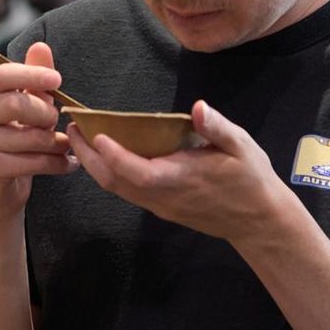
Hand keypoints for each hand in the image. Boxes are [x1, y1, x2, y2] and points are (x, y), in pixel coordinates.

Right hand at [0, 40, 75, 220]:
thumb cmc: (13, 144)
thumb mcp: (25, 109)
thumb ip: (34, 80)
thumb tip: (41, 46)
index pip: (4, 74)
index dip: (32, 74)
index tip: (58, 80)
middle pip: (17, 104)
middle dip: (46, 114)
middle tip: (57, 123)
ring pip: (30, 137)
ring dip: (57, 143)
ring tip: (67, 146)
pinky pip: (32, 162)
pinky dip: (58, 164)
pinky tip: (68, 164)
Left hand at [66, 100, 293, 246]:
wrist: (257, 222)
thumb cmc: (251, 180)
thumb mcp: (242, 146)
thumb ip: (217, 127)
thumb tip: (199, 108)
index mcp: (179, 179)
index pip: (136, 170)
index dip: (112, 154)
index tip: (94, 133)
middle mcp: (162, 196)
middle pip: (114, 182)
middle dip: (88, 157)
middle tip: (72, 128)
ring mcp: (159, 206)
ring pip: (116, 189)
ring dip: (94, 166)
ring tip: (80, 139)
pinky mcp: (160, 208)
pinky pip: (126, 192)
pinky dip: (109, 173)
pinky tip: (104, 156)